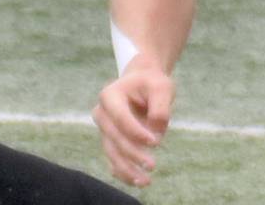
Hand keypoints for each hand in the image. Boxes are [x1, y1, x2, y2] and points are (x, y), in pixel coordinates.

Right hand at [92, 59, 174, 186]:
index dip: (136, 132)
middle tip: (153, 165)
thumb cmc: (152, 84)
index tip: (155, 142)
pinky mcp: (110, 141)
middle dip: (133, 153)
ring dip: (127, 169)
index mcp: (110, 95)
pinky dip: (123, 173)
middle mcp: (102, 112)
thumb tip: (155, 131)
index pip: (120, 117)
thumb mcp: (161, 87)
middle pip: (114, 137)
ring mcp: (104, 128)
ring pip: (112, 152)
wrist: (143, 83)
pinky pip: (113, 160)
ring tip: (145, 181)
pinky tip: (138, 180)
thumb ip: (160, 107)